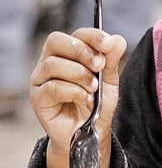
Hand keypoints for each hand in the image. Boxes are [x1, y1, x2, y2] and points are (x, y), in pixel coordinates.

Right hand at [30, 28, 126, 167]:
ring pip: (53, 64)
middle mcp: (50, 61)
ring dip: (79, 75)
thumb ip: (111, 60)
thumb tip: (117, 39)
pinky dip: (74, 92)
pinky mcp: (37, 98)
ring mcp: (40, 79)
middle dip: (82, 51)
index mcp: (69, 53)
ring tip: (93, 89)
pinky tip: (85, 100)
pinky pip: (52, 87)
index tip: (108, 44)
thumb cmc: (97, 105)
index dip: (92, 36)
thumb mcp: (109, 81)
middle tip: (99, 66)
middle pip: (56, 41)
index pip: (76, 34)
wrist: (90, 134)